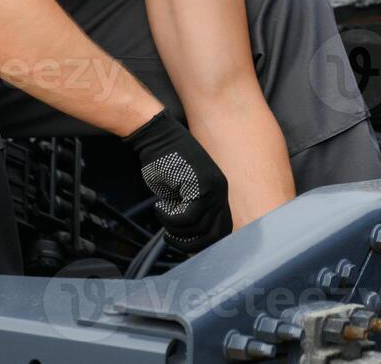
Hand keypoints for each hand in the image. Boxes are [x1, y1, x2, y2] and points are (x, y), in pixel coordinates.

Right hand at [123, 110, 232, 253]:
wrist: (158, 137)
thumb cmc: (165, 164)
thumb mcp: (182, 193)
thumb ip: (191, 213)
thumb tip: (191, 242)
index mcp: (219, 192)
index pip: (222, 230)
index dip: (203, 243)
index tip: (183, 243)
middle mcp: (221, 191)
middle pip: (215, 235)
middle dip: (190, 244)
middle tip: (169, 236)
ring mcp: (213, 188)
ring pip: (197, 228)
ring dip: (174, 228)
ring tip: (162, 212)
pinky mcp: (200, 185)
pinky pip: (185, 218)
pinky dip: (168, 218)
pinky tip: (160, 205)